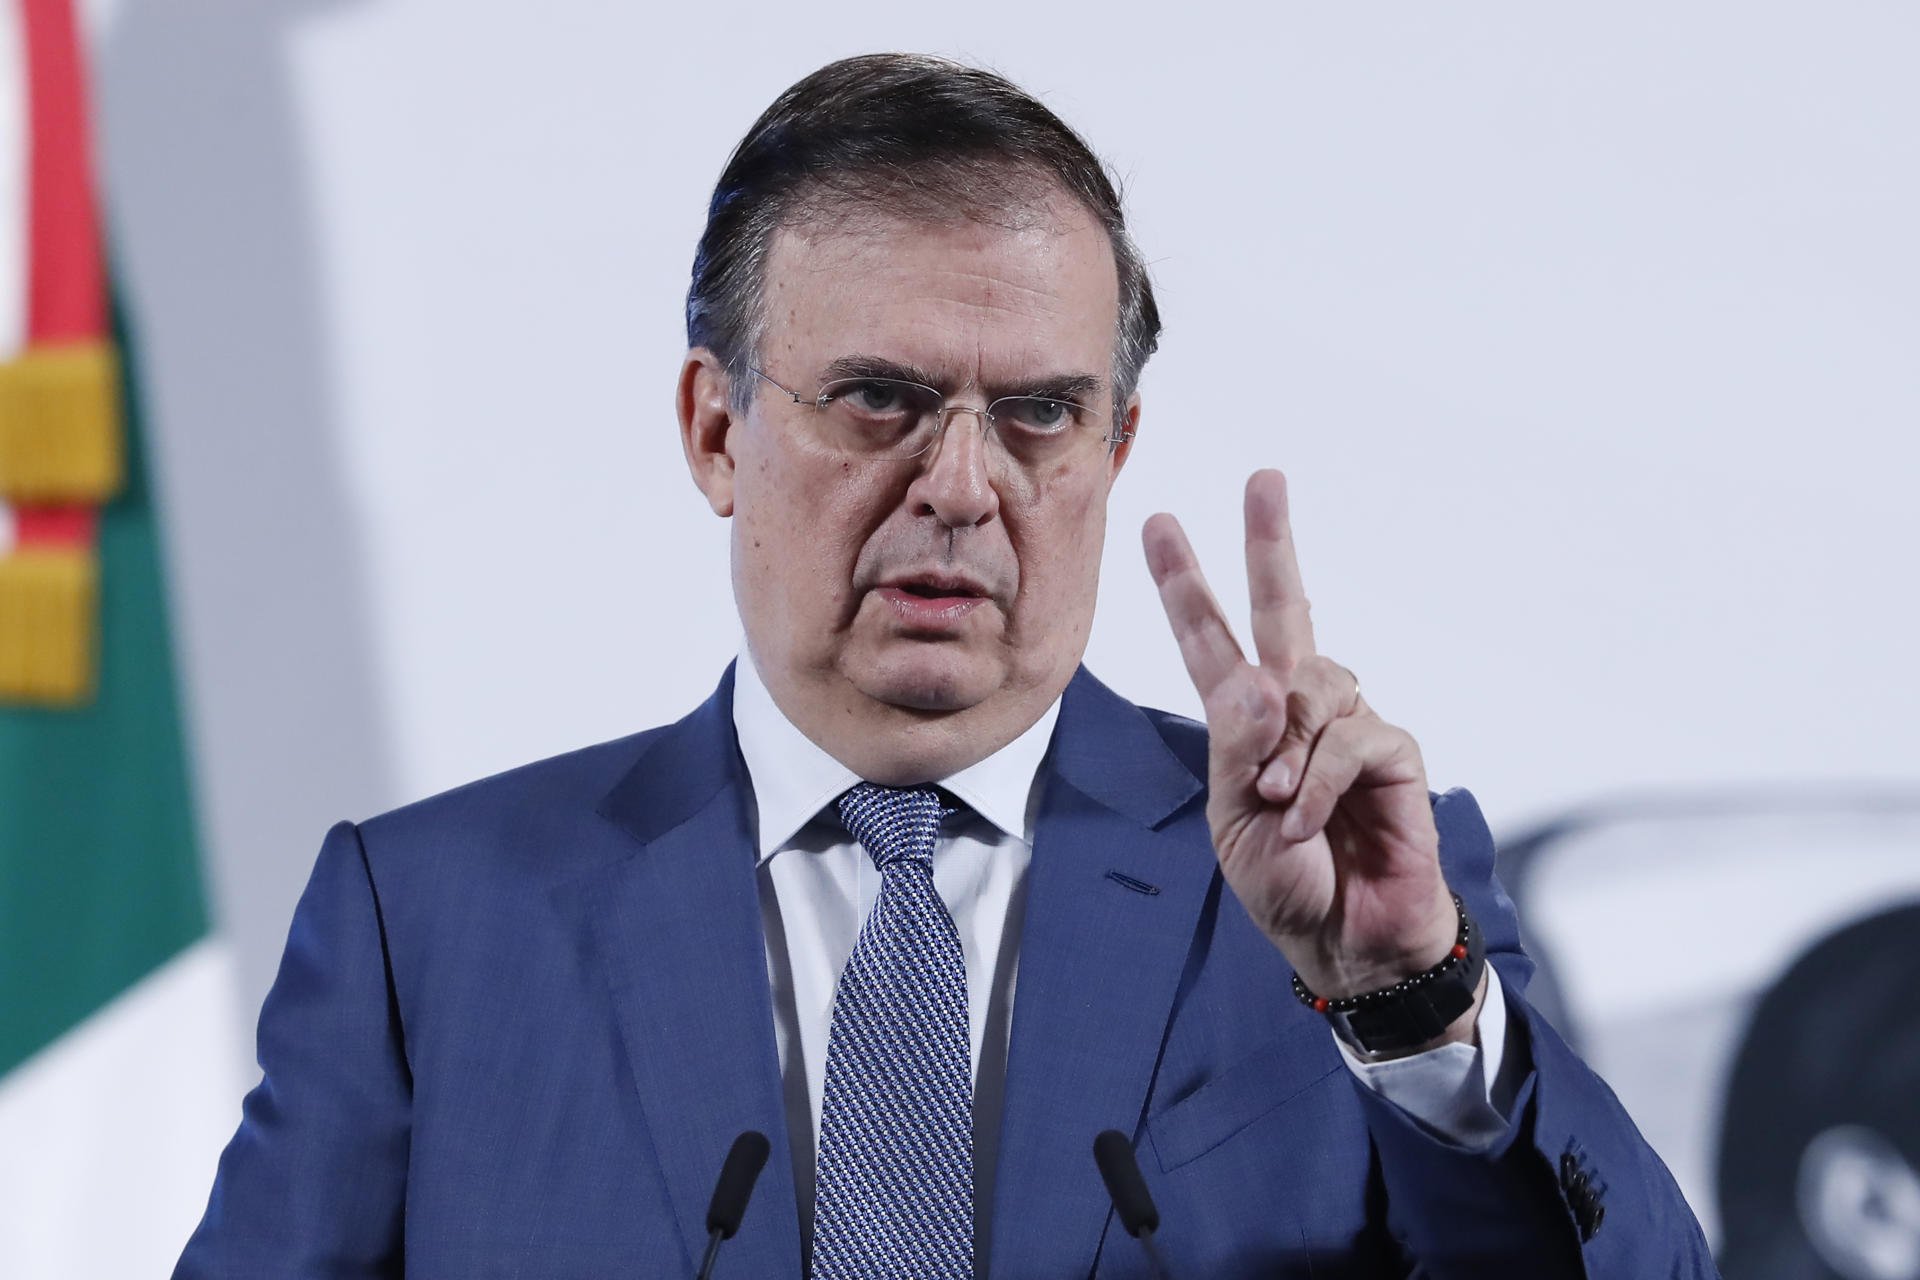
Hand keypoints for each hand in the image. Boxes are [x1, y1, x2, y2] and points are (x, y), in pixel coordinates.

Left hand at [1144, 470, 1470, 1038]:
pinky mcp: (1392, 752)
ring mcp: (1347, 725)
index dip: (1185, 584)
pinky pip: (1350, 735)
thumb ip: (1236, 750)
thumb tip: (1257, 679)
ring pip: (1312, 686)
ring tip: (1279, 804)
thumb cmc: (1287, 883)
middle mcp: (1296, 710)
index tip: (1160, 524)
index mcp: (1244, 724)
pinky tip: (1310, 820)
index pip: (1211, 640)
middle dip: (1270, 542)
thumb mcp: (1232, 820)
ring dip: (1285, 750)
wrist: (1347, 943)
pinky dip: (1319, 781)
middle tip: (1264, 478)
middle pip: (1283, 611)